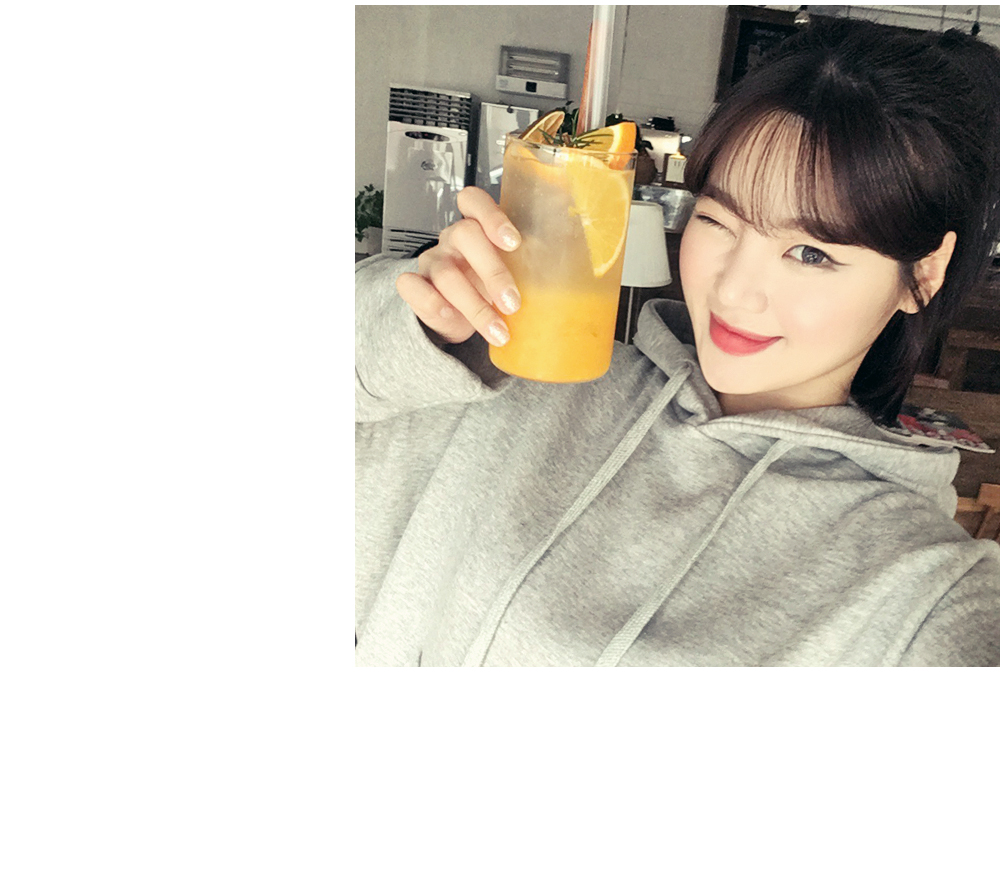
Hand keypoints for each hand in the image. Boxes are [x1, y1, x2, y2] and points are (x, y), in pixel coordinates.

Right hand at [396, 187, 521, 345]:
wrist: (460, 319)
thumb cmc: (489, 289)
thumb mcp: (514, 273)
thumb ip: (532, 264)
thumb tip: (570, 271)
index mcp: (476, 226)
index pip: (474, 201)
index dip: (493, 216)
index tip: (514, 242)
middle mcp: (452, 240)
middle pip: (465, 236)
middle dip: (493, 272)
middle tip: (513, 303)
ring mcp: (431, 262)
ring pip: (447, 274)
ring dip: (476, 306)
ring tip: (498, 330)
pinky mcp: (414, 286)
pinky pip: (413, 288)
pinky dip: (434, 306)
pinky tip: (455, 321)